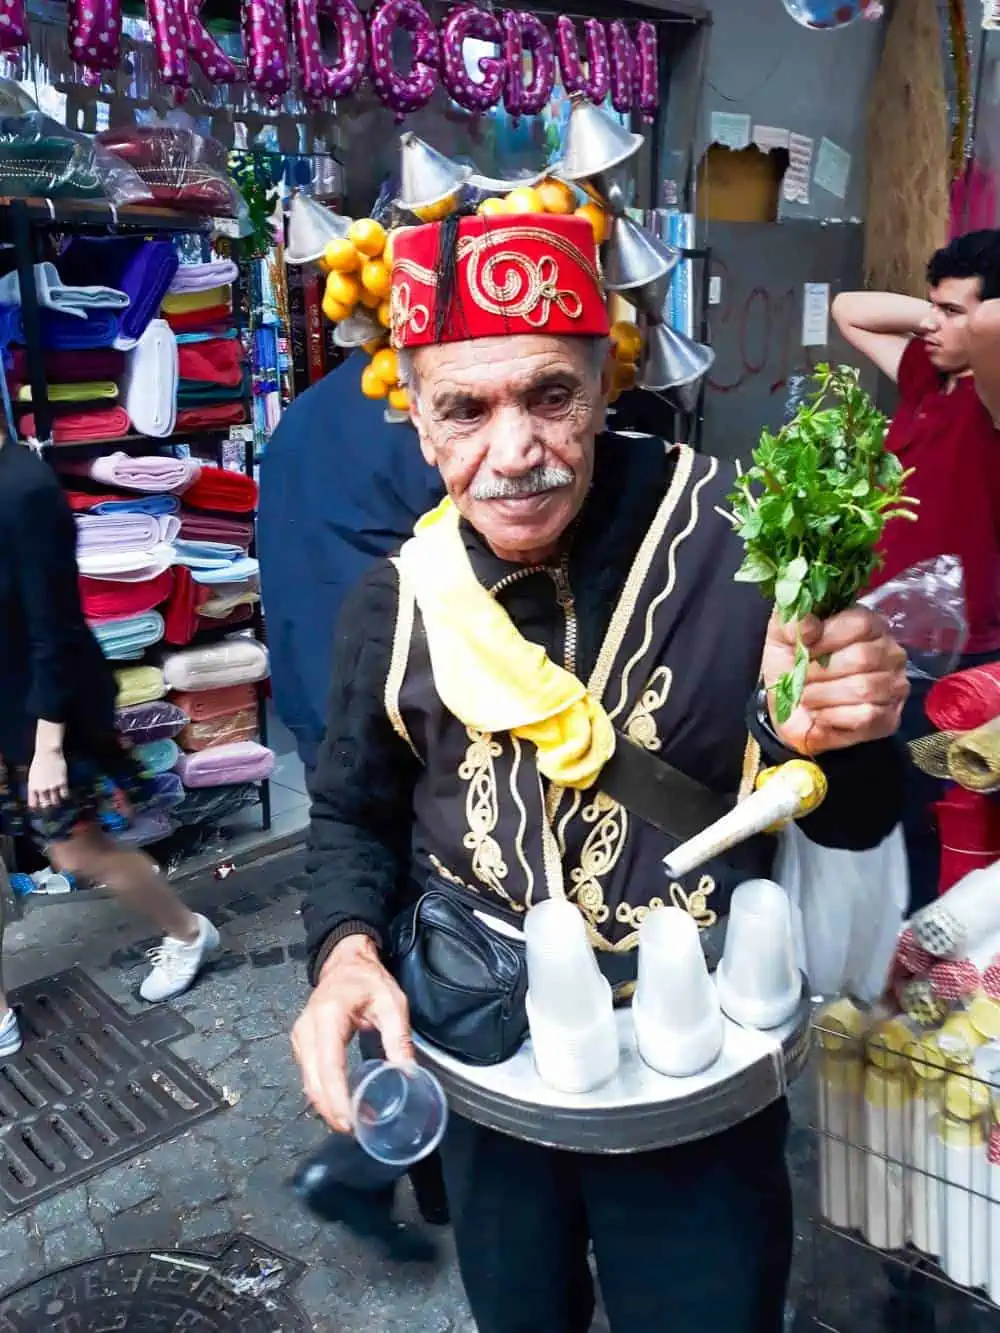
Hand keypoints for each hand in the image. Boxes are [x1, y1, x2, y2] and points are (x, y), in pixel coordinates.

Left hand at [26, 746, 67, 809]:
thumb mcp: (33, 776)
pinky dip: (65, 796)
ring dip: (57, 801)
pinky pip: (65, 795)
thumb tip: (39, 795)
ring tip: (59, 798)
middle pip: (45, 804)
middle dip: (48, 804)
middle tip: (51, 802)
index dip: (37, 806)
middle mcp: (41, 789)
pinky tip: (65, 793)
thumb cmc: (39, 762)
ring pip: (56, 802)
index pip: (33, 804)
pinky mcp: (62, 783)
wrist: (48, 753)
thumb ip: (35, 786)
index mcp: (32, 787)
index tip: (41, 805)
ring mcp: (52, 786)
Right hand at [291, 934, 412, 1131]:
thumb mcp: (392, 1003)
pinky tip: (338, 1103)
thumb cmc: (369, 980)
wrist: (345, 962)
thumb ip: (399, 1038)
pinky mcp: (301, 1042)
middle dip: (330, 1109)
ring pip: (308, 1080)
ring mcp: (300, 1036)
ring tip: (348, 1121)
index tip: (349, 1122)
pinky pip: (308, 1073)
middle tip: (353, 1130)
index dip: (336, 1098)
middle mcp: (307, 1029)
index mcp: (328, 1017)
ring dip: (325, 1104)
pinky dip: (321, 1092)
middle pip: (313, 1079)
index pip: (328, 1065)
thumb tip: (409, 1076)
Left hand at [762, 607, 908, 755]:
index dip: (826, 638)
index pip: (860, 623)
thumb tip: (809, 627)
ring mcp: (894, 686)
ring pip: (864, 688)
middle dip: (820, 671)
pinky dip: (833, 716)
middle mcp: (889, 652)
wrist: (788, 707)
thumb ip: (793, 622)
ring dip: (823, 695)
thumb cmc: (792, 664)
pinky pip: (866, 716)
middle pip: (863, 657)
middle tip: (800, 678)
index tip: (803, 650)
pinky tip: (819, 714)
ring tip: (805, 696)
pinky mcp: (888, 718)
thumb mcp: (782, 635)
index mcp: (868, 624)